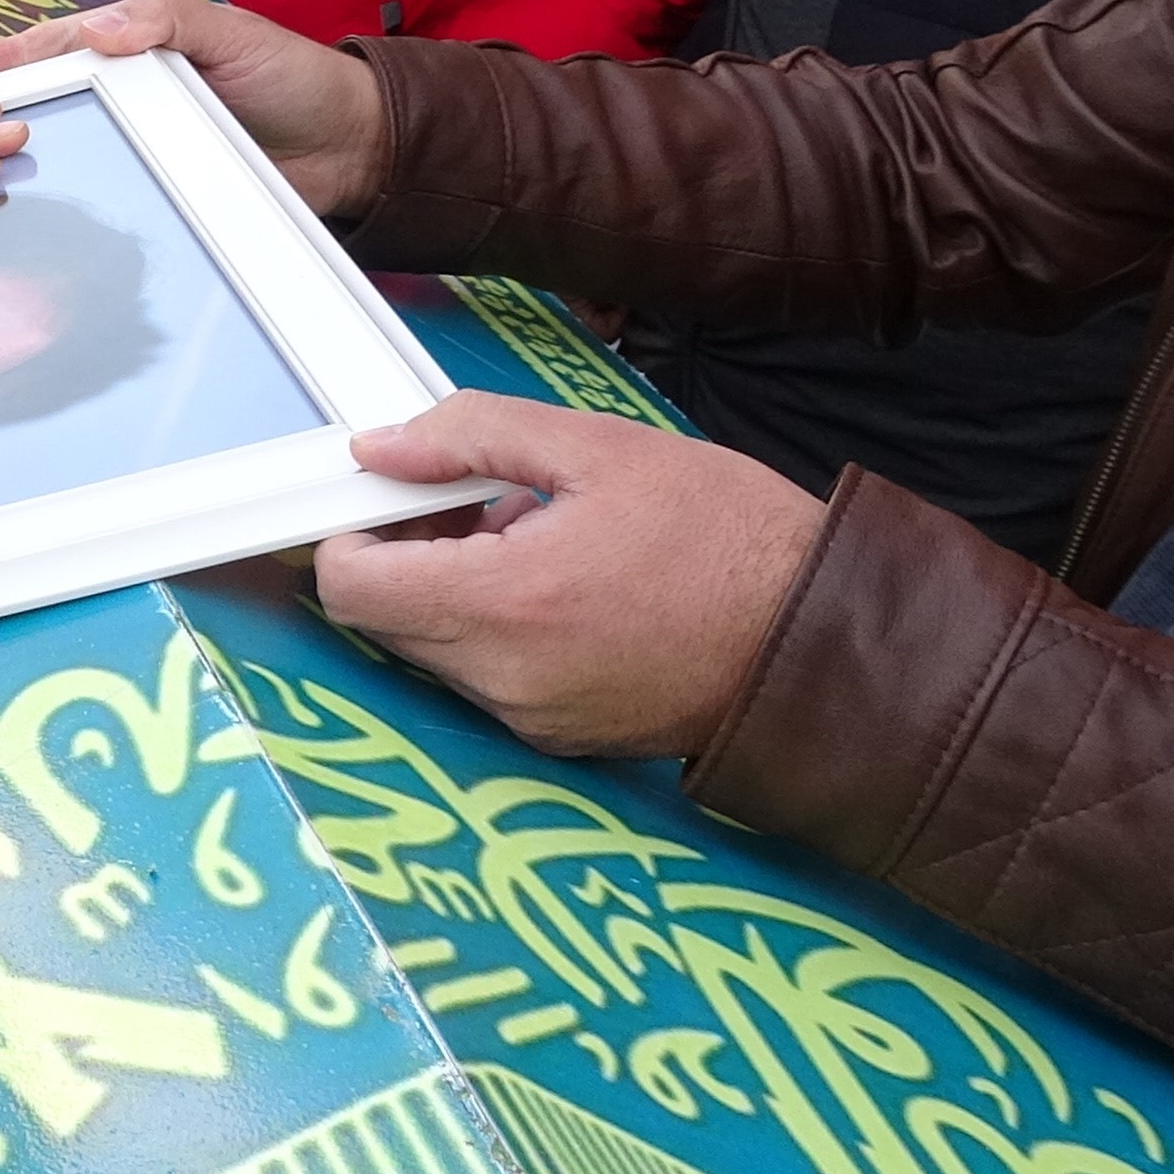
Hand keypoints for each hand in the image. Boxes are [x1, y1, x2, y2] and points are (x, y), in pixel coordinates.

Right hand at [0, 0, 385, 217]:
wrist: (353, 151)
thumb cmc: (294, 76)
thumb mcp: (232, 35)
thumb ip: (168, 21)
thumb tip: (95, 29)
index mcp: (139, 44)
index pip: (57, 46)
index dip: (4, 60)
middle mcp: (130, 93)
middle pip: (53, 102)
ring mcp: (142, 144)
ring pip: (75, 152)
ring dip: (29, 164)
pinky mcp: (159, 190)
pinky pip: (112, 194)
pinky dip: (78, 205)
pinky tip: (40, 221)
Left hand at [316, 394, 826, 759]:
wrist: (824, 638)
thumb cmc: (729, 538)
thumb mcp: (599, 449)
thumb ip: (471, 436)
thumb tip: (380, 447)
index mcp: (504, 606)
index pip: (349, 585)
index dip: (353, 530)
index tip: (394, 493)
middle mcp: (503, 680)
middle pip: (383, 618)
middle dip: (406, 553)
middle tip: (478, 502)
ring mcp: (530, 718)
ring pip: (430, 648)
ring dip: (451, 590)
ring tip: (536, 538)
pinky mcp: (558, 736)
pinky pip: (484, 677)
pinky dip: (494, 629)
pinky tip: (562, 585)